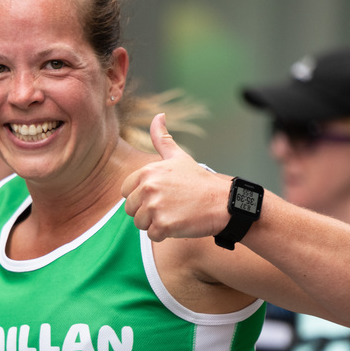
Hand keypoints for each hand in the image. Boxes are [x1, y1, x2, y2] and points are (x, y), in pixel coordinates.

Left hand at [121, 114, 227, 241]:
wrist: (223, 203)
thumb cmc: (199, 181)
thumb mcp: (179, 157)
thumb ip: (162, 139)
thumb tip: (158, 115)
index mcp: (147, 172)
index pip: (126, 192)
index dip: (141, 197)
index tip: (160, 195)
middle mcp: (148, 188)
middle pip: (131, 210)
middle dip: (147, 212)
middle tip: (170, 206)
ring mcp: (155, 207)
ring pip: (140, 224)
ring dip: (155, 224)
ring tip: (175, 214)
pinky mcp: (164, 225)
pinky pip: (152, 235)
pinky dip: (164, 234)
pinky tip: (179, 223)